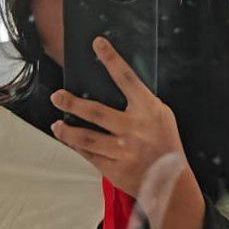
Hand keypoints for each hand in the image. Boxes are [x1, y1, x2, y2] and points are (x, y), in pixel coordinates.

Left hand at [49, 35, 187, 198]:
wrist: (172, 184)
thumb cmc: (165, 144)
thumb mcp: (161, 116)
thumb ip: (139, 102)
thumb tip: (110, 86)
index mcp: (149, 110)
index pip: (127, 79)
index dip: (112, 59)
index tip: (98, 44)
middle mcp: (135, 129)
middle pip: (96, 111)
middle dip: (72, 103)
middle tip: (57, 96)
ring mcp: (123, 151)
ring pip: (86, 137)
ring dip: (66, 131)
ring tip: (56, 124)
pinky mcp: (114, 169)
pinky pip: (88, 154)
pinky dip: (76, 146)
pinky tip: (68, 140)